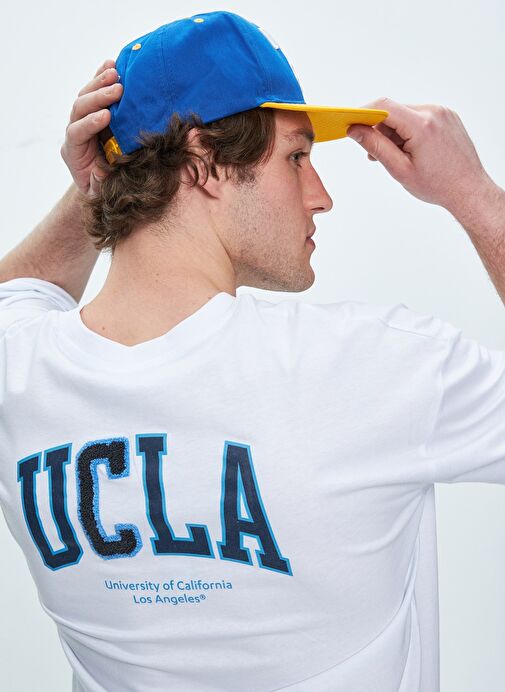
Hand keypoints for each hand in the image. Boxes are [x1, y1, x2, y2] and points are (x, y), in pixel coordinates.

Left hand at [60, 59, 122, 197]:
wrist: (98, 182)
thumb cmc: (100, 189)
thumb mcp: (99, 191)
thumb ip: (99, 182)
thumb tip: (102, 170)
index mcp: (73, 151)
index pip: (76, 132)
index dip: (90, 123)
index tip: (106, 116)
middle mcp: (74, 131)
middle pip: (79, 108)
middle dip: (97, 97)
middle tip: (117, 90)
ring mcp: (82, 119)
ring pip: (85, 96)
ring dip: (100, 83)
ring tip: (116, 73)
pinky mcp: (93, 112)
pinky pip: (94, 91)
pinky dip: (101, 77)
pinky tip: (112, 64)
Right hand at [346, 97, 493, 214]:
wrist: (468, 190)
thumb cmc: (438, 185)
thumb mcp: (399, 169)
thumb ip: (375, 146)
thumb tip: (355, 130)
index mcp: (422, 125)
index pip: (384, 107)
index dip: (363, 113)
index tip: (351, 124)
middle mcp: (434, 112)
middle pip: (394, 110)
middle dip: (379, 129)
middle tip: (374, 153)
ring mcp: (442, 112)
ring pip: (405, 114)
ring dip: (393, 131)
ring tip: (396, 156)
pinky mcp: (447, 116)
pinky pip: (418, 116)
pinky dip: (408, 130)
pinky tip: (409, 150)